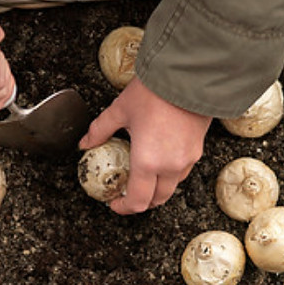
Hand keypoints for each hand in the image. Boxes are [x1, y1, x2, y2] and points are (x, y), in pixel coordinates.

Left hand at [79, 77, 211, 214]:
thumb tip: (85, 143)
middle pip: (157, 199)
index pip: (137, 201)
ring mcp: (187, 159)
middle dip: (141, 201)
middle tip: (127, 194)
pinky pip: (182, 171)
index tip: (114, 203)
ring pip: (171, 186)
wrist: (189, 76)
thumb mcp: (120, 110)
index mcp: (147, 162)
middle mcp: (170, 166)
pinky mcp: (198, 149)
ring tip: (142, 176)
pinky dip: (170, 173)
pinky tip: (160, 159)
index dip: (124, 207)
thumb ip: (100, 130)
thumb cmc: (154, 92)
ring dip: (157, 188)